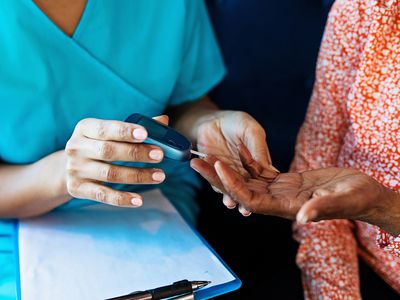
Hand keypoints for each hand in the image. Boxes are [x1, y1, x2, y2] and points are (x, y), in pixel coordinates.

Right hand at [64, 116, 168, 206]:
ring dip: (137, 175)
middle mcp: (76, 147)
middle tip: (160, 155)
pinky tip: (139, 200)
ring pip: (110, 174)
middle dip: (136, 153)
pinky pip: (102, 195)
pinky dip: (122, 199)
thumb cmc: (100, 144)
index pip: (105, 129)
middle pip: (109, 151)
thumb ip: (136, 128)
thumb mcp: (111, 133)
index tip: (145, 134)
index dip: (125, 131)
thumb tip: (163, 120)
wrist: (70, 167)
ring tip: (160, 175)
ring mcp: (75, 169)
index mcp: (85, 128)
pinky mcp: (76, 188)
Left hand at [190, 111, 277, 214]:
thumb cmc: (234, 122)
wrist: (210, 121)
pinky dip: (213, 182)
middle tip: (240, 207)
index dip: (263, 194)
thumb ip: (258, 147)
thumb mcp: (250, 130)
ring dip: (227, 195)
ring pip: (230, 190)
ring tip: (228, 200)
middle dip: (243, 202)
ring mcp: (230, 176)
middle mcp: (246, 174)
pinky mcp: (215, 175)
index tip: (260, 198)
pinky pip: (214, 183)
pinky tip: (211, 177)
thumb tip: (267, 167)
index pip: (264, 182)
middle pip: (246, 191)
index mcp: (261, 165)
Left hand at [212, 154, 399, 234]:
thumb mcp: (342, 199)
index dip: (233, 185)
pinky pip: (260, 173)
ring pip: (246, 181)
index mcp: (287, 207)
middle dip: (217, 177)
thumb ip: (321, 207)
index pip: (251, 199)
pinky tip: (234, 149)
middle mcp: (278, 201)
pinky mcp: (285, 181)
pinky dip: (246, 162)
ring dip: (225, 169)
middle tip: (195, 161)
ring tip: (204, 154)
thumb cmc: (358, 196)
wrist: (364, 192)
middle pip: (240, 190)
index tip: (218, 166)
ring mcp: (280, 191)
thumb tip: (301, 218)